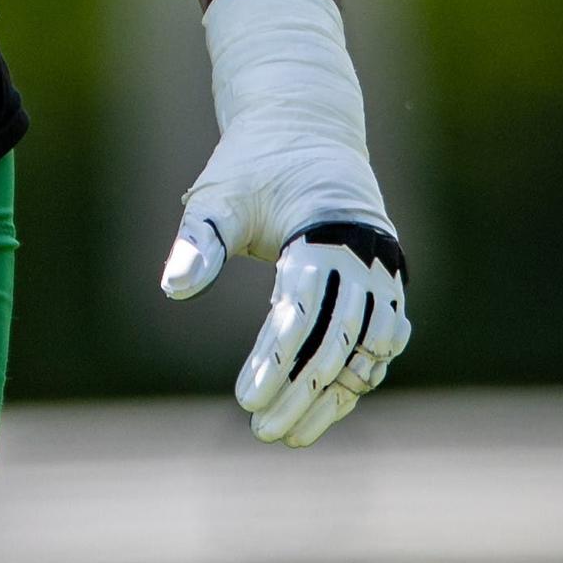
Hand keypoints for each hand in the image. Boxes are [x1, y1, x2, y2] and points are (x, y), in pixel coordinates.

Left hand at [160, 0, 411, 445]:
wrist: (306, 129)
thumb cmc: (253, 166)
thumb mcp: (218, 196)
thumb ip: (200, 242)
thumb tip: (174, 289)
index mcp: (326, 228)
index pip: (303, 308)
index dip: (275, 358)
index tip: (246, 401)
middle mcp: (366, 253)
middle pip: (337, 339)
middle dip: (300, 391)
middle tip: (262, 430)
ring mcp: (385, 270)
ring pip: (367, 350)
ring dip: (333, 397)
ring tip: (289, 433)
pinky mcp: (388, 284)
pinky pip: (379, 342)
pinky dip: (356, 379)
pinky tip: (323, 410)